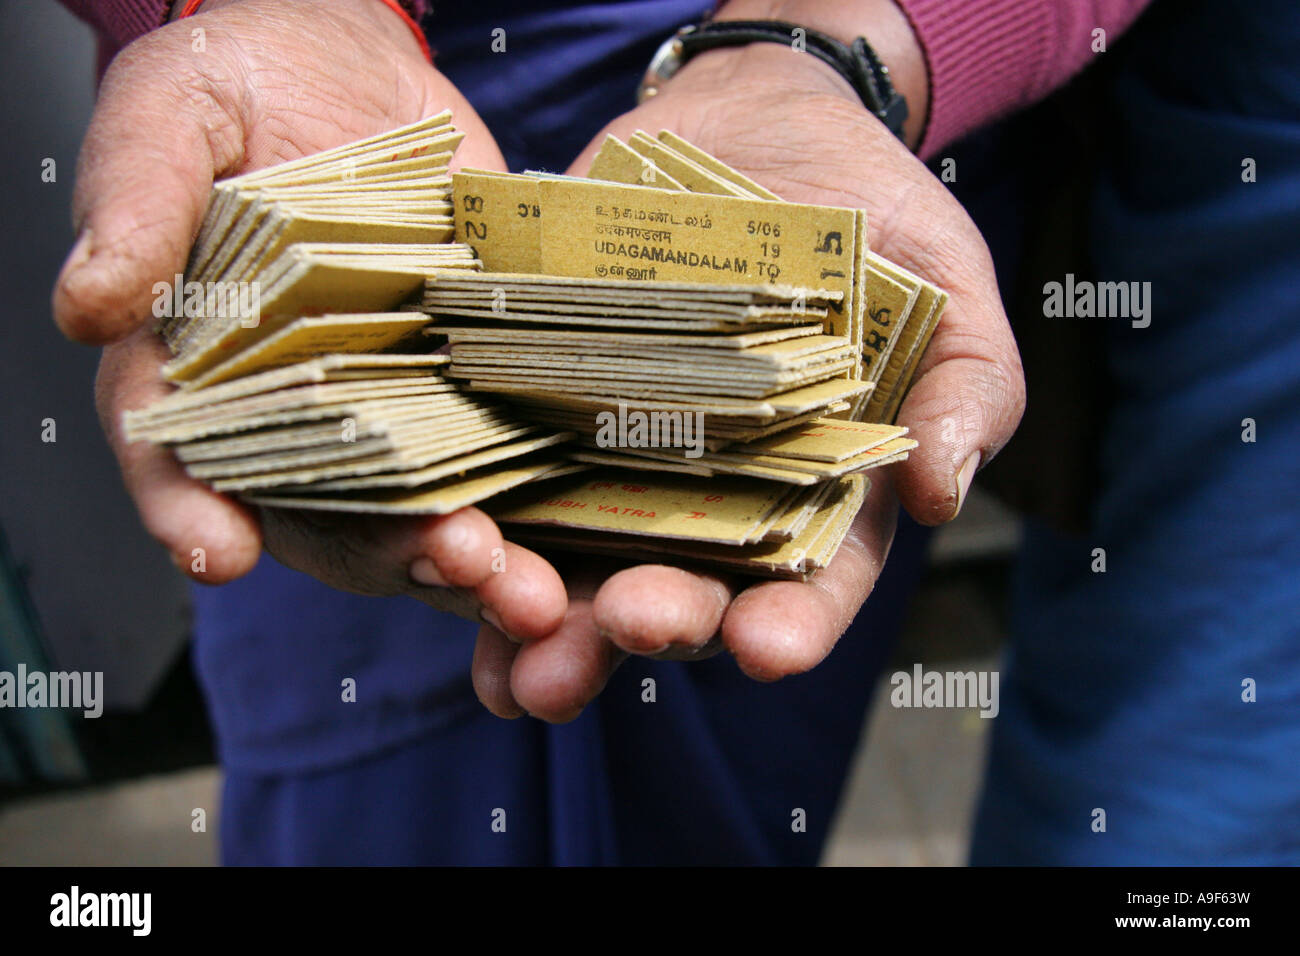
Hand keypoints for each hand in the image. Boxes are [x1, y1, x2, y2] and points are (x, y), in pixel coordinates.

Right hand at [55, 0, 566, 636]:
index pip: (178, 453)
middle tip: (451, 563)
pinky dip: (538, 510)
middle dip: (382, 553)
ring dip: (471, 561)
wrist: (361, 67)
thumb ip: (138, 199)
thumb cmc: (246, 83)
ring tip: (525, 588)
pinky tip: (578, 542)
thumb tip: (86, 304)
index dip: (189, 508)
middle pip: (322, 514)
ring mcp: (392, 408)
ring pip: (419, 514)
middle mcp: (295, 410)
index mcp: (198, 368)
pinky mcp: (472, 389)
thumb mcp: (178, 112)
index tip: (218, 553)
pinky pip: (500, 465)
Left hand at [471, 30, 1024, 719]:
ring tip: (523, 658)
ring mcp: (616, 452)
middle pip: (682, 587)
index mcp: (811, 495)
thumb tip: (941, 494)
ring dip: (546, 620)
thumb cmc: (872, 219)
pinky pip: (499, 470)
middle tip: (629, 626)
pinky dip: (472, 521)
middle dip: (654, 620)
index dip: (792, 625)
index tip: (768, 649)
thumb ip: (964, 391)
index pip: (807, 583)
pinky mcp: (540, 398)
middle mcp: (707, 497)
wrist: (757, 125)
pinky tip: (448, 558)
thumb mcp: (948, 294)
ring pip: (577, 559)